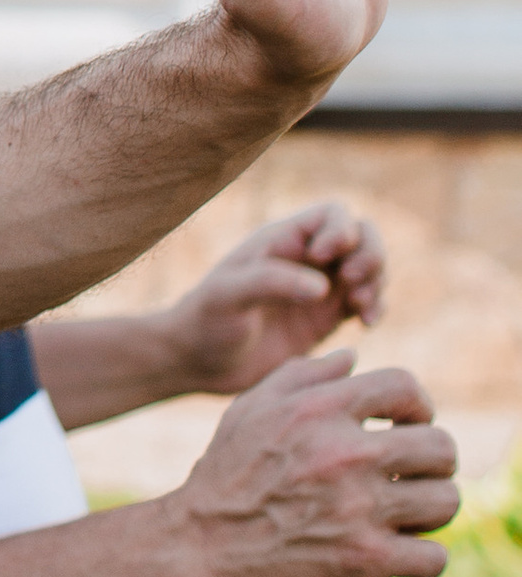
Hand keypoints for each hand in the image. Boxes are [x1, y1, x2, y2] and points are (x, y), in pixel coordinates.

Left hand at [165, 199, 385, 396]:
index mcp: (281, 240)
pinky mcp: (326, 318)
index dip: (341, 229)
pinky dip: (376, 307)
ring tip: (361, 309)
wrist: (200, 363)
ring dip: (377, 282)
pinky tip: (366, 324)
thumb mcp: (227, 296)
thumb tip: (323, 286)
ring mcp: (320, 288)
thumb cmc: (206, 321)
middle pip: (362, 235)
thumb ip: (270, 282)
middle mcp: (305, 258)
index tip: (324, 258)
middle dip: (370, 254)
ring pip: (369, 267)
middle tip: (353, 283)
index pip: (333, 213)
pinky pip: (366, 302)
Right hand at [166, 352, 457, 576]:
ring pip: (446, 501)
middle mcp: (344, 453)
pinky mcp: (366, 560)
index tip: (407, 426)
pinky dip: (423, 558)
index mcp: (319, 411)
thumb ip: (303, 375)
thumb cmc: (225, 477)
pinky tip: (399, 553)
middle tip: (412, 476)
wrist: (198, 552)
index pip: (406, 388)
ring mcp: (359, 509)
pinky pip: (434, 558)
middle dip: (433, 462)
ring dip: (430, 510)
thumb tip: (353, 358)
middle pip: (440, 447)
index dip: (418, 407)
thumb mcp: (249, 410)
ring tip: (407, 514)